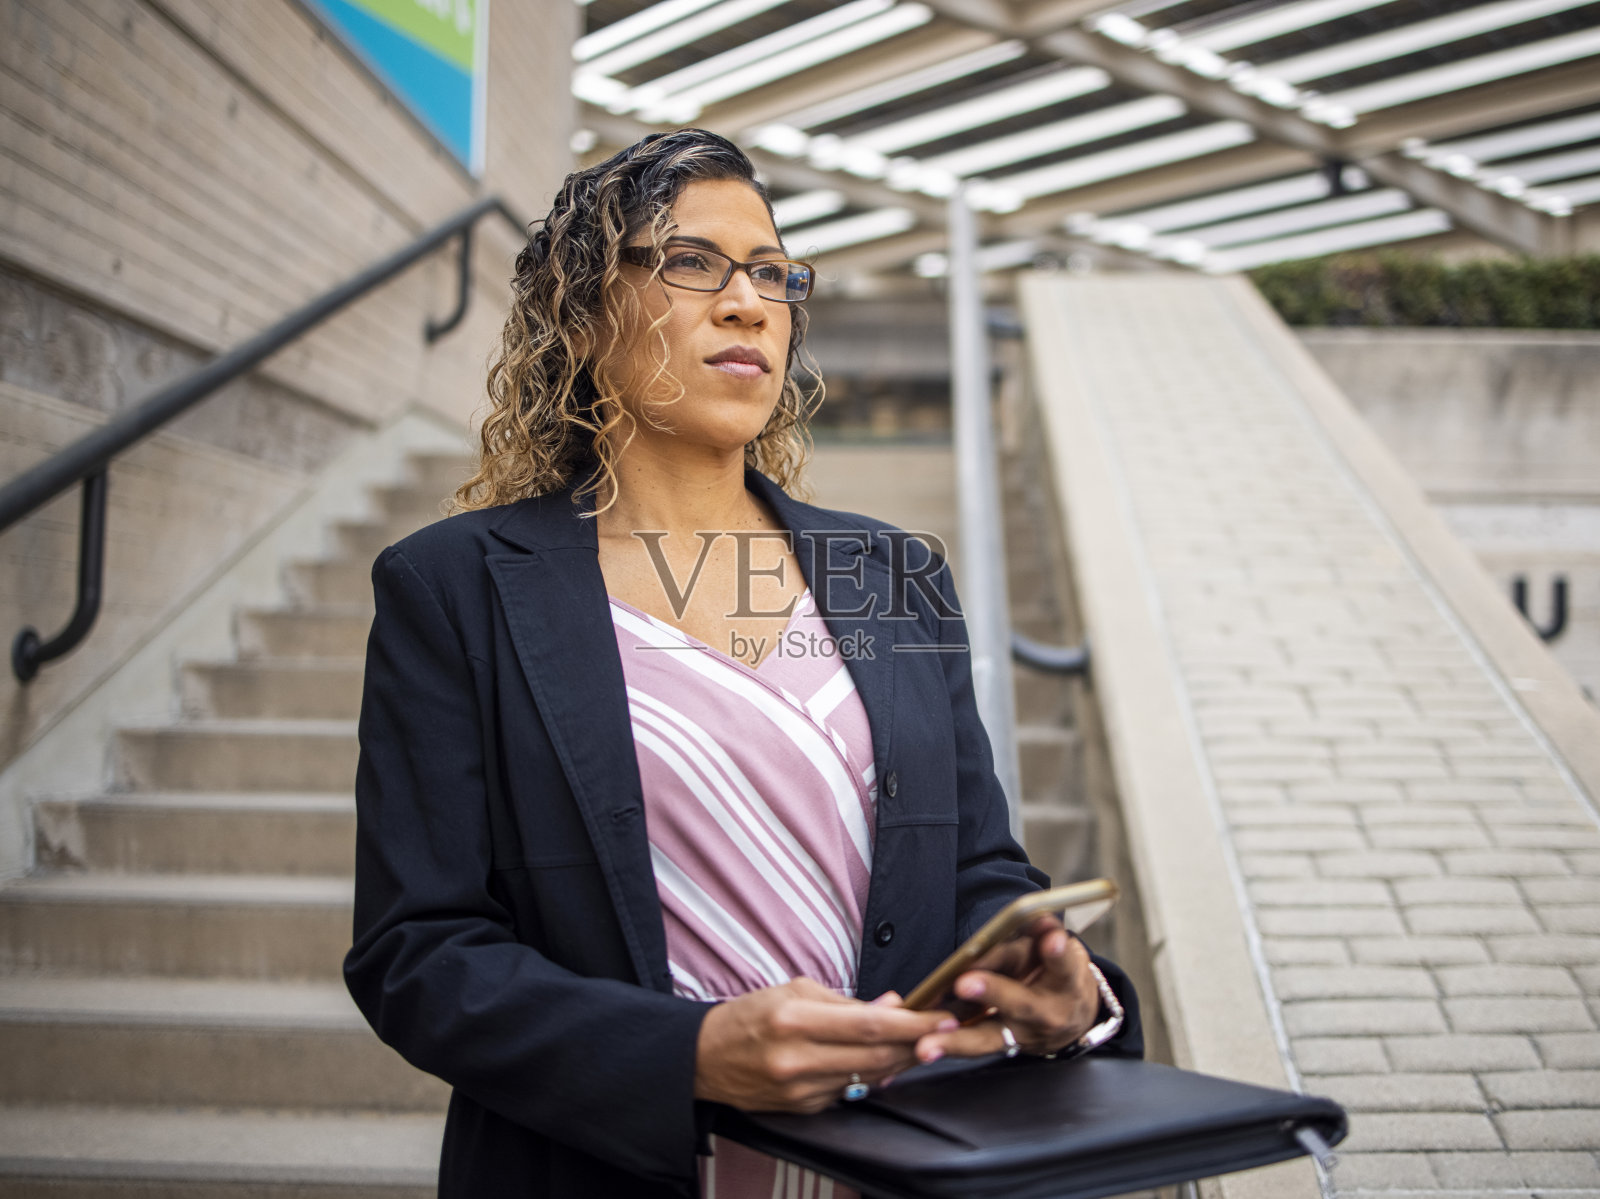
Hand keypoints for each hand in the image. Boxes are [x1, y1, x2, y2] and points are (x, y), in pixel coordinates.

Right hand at [694, 978, 956, 1112]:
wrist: (704, 1059)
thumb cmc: (750, 1016)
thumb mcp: (794, 991)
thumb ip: (846, 1001)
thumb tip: (893, 1004)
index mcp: (794, 1019)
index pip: (868, 1025)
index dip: (912, 1023)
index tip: (941, 1017)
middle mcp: (797, 1059)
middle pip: (876, 1057)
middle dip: (916, 1043)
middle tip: (943, 1031)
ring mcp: (800, 1090)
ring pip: (868, 1077)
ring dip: (899, 1061)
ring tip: (919, 1043)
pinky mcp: (802, 1109)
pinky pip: (848, 1091)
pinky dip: (869, 1076)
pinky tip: (881, 1063)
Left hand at [914, 917, 1101, 1062]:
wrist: (1072, 1020)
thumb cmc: (1057, 975)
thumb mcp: (1057, 950)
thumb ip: (1042, 933)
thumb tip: (1035, 916)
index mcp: (1066, 983)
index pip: (1063, 964)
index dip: (1057, 953)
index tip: (1051, 940)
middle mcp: (1045, 1014)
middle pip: (1019, 1004)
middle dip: (992, 992)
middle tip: (965, 983)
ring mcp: (1021, 1035)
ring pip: (988, 1038)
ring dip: (956, 1040)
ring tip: (929, 1044)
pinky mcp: (1000, 1046)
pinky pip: (971, 1047)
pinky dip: (947, 1046)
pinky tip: (923, 1047)